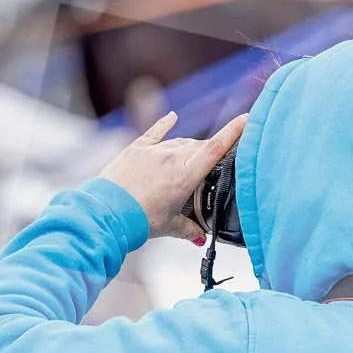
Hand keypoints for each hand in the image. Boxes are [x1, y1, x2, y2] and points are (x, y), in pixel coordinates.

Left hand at [99, 112, 247, 242]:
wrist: (105, 213)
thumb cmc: (139, 220)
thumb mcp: (169, 227)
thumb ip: (189, 228)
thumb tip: (200, 235)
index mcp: (185, 175)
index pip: (215, 148)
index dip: (234, 132)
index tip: (246, 118)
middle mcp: (171, 157)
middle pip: (199, 146)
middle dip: (209, 151)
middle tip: (213, 165)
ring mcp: (153, 151)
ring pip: (179, 142)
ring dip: (188, 149)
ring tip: (188, 163)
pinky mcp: (136, 149)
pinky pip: (155, 132)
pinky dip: (164, 124)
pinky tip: (172, 117)